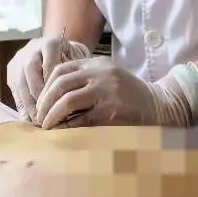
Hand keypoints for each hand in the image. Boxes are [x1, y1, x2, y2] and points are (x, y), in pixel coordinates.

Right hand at [8, 36, 90, 121]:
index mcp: (51, 43)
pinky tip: (29, 118)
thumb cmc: (73, 59)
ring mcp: (20, 58)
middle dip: (37, 95)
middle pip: (30, 70)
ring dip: (27, 102)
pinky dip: (21, 104)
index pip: (50, 64)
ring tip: (37, 120)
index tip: (59, 104)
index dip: (53, 85)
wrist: (60, 49)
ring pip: (19, 80)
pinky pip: (14, 88)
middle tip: (45, 114)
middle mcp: (32, 48)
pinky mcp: (12, 70)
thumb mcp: (79, 61)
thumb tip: (72, 97)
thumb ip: (75, 74)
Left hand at [36, 57, 191, 129]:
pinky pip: (81, 120)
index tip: (40, 102)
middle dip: (44, 102)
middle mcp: (101, 74)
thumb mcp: (107, 79)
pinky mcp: (112, 111)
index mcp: (98, 64)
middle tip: (38, 117)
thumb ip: (84, 81)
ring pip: (67, 100)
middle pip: (60, 83)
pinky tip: (62, 133)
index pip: (61, 69)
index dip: (46, 87)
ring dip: (52, 115)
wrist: (159, 106)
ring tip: (46, 126)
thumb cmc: (129, 96)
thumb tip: (51, 98)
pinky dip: (67, 127)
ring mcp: (107, 91)